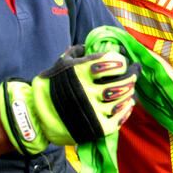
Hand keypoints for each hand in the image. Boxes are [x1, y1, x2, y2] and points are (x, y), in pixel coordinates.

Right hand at [0, 46, 136, 155]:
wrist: (38, 116)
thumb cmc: (51, 88)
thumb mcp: (59, 65)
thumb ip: (75, 54)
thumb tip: (88, 46)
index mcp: (79, 73)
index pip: (111, 62)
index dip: (120, 62)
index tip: (122, 63)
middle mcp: (88, 91)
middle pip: (121, 82)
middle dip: (131, 76)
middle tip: (134, 74)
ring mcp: (94, 110)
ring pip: (122, 99)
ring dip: (129, 92)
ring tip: (130, 89)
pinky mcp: (98, 127)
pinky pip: (119, 117)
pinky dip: (126, 109)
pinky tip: (127, 104)